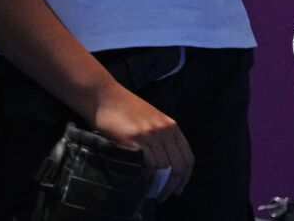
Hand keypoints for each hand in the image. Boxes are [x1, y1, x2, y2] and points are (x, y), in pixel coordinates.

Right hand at [88, 83, 193, 200]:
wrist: (105, 97)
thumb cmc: (126, 111)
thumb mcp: (151, 121)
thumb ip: (161, 139)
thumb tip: (165, 166)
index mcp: (172, 126)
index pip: (188, 156)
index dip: (186, 176)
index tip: (179, 189)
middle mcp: (165, 130)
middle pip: (179, 164)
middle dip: (174, 185)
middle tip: (164, 197)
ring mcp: (150, 134)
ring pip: (164, 167)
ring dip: (159, 185)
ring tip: (152, 194)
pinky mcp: (134, 138)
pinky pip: (147, 163)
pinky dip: (147, 176)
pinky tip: (142, 183)